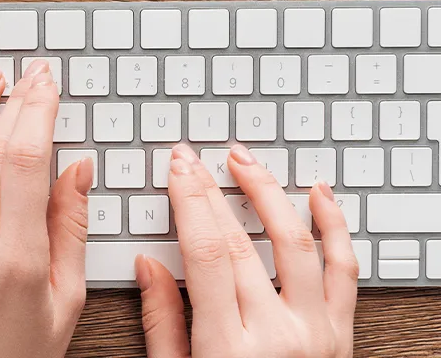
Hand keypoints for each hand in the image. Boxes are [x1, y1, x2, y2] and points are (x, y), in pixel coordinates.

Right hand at [137, 144, 356, 356]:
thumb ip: (163, 323)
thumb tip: (148, 266)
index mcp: (229, 347)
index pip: (206, 253)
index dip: (189, 201)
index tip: (177, 168)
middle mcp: (279, 334)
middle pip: (242, 242)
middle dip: (212, 189)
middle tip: (193, 156)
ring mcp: (317, 332)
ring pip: (297, 242)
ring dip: (270, 192)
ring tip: (245, 161)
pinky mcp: (343, 333)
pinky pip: (346, 269)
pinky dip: (335, 226)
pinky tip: (318, 194)